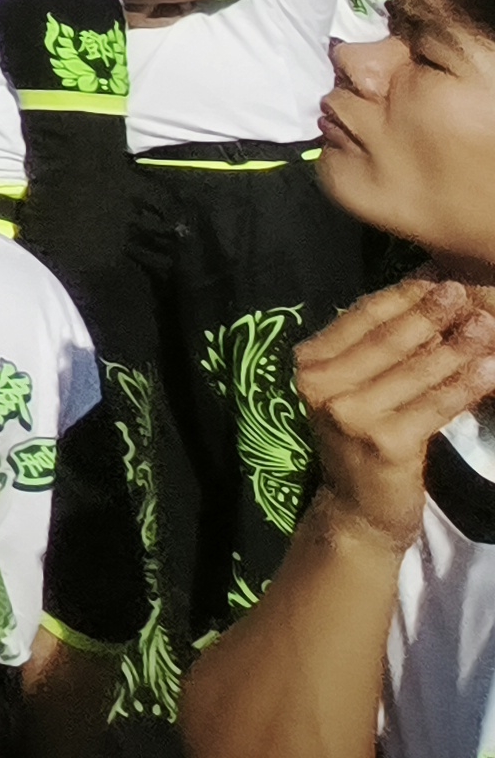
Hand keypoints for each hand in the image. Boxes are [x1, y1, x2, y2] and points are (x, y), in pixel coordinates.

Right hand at [297, 278, 494, 554]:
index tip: (439, 278)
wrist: (358, 510)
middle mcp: (322, 385)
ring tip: (488, 323)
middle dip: (432, 313)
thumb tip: (427, 299)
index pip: (361, 317)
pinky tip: (490, 369)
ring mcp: (350, 415)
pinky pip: (434, 405)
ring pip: (415, 370)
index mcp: (310, 363)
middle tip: (466, 291)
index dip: (403, 296)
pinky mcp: (384, 442)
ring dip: (457, 345)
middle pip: (388, 339)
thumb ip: (379, 352)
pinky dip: (465, 384)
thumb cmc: (363, 441)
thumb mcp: (358, 390)